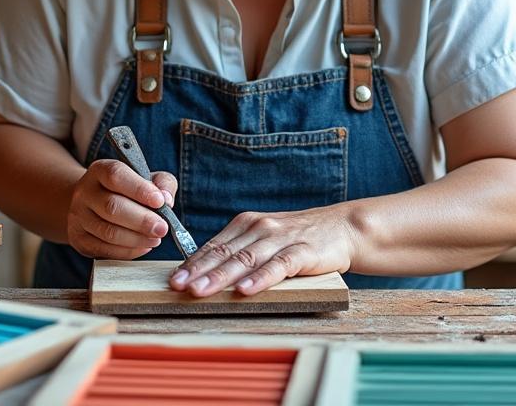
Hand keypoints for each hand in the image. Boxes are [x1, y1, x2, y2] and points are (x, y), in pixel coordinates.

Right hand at [66, 159, 177, 259]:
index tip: (160, 202)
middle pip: (112, 207)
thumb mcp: (145, 177)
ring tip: (155, 239)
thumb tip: (167, 200)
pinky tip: (143, 247)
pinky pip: (104, 250)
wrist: (91, 203)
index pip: (116, 176)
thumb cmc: (125, 189)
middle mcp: (84, 192)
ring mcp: (78, 217)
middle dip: (142, 220)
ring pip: (108, 232)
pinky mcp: (79, 239)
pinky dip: (128, 251)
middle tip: (162, 228)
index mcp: (100, 171)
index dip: (139, 189)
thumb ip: (161, 183)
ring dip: (137, 239)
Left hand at [168, 205, 358, 296]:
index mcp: (247, 224)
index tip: (173, 279)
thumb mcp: (265, 238)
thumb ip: (239, 251)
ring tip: (202, 291)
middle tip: (178, 287)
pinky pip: (278, 266)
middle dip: (199, 271)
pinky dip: (260, 278)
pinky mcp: (302, 252)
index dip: (192, 263)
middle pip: (225, 252)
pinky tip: (246, 289)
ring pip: (246, 259)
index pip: (214, 245)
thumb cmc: (299, 238)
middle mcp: (260, 227)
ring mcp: (281, 239)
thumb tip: (204, 273)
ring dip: (221, 276)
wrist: (342, 228)